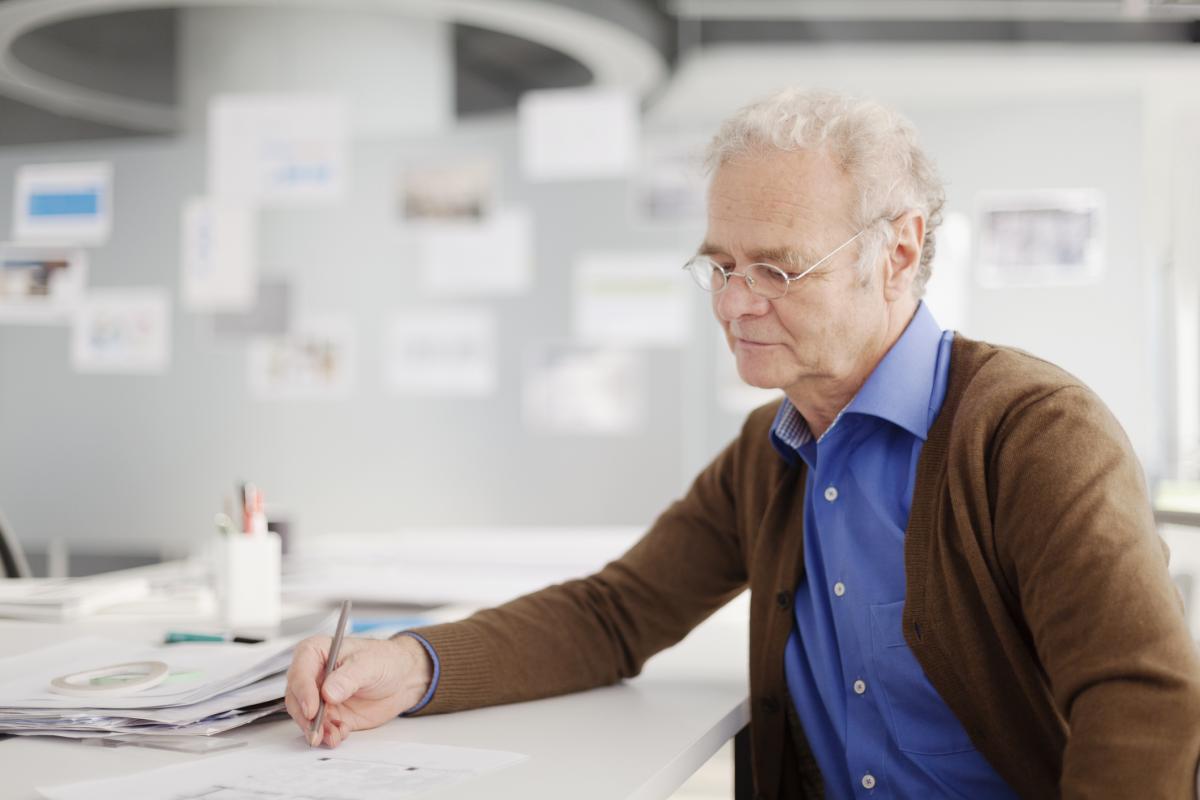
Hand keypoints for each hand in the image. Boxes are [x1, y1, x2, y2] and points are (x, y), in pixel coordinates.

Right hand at [284, 634, 432, 747]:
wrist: (402, 678)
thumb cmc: (384, 660)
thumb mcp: (369, 664)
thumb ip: (348, 678)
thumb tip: (328, 692)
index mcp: (317, 653)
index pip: (300, 671)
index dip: (302, 691)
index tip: (311, 708)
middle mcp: (314, 675)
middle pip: (296, 698)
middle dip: (305, 717)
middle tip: (317, 730)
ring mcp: (320, 697)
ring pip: (305, 717)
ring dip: (316, 730)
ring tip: (333, 736)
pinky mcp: (330, 715)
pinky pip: (321, 729)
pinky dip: (327, 735)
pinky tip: (340, 735)